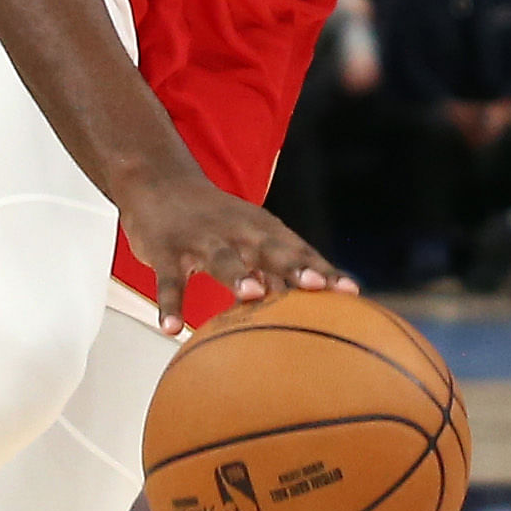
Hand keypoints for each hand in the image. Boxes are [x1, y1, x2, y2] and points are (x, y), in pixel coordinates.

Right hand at [118, 171, 353, 335]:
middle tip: (318, 286)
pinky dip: (170, 304)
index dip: (325, 271)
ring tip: (251, 295)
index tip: (351, 292)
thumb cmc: (217, 222)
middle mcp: (238, 232)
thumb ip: (277, 275)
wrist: (159, 182)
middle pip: (270, 250)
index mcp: (263, 230)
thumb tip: (313, 316)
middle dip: (295, 267)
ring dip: (237, 275)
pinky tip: (171, 328)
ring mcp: (202, 240)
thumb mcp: (249, 240)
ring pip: (222, 259)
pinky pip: (169, 281)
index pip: (301, 251)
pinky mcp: (166, 251)